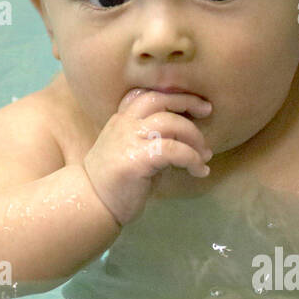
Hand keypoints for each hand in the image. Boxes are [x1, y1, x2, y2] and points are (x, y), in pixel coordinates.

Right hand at [82, 88, 212, 225]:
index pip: (146, 94)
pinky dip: (192, 159)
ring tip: (204, 156)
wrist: (91, 204)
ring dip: (194, 138)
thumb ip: (152, 140)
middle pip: (159, 99)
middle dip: (187, 102)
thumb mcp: (132, 152)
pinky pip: (173, 150)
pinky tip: (200, 171)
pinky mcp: (136, 159)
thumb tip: (187, 140)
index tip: (194, 103)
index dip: (173, 93)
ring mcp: (128, 139)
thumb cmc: (115, 183)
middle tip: (207, 112)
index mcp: (121, 120)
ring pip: (170, 123)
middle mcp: (124, 124)